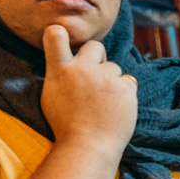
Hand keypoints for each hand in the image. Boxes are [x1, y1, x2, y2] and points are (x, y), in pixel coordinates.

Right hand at [41, 25, 137, 152]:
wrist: (88, 146)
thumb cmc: (67, 126)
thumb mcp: (51, 96)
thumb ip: (59, 75)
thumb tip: (67, 62)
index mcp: (59, 70)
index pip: (55, 35)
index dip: (60, 32)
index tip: (62, 34)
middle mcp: (82, 68)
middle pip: (94, 46)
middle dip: (96, 57)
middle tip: (95, 77)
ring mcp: (105, 77)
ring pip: (113, 67)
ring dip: (111, 79)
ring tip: (105, 101)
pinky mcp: (125, 86)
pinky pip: (128, 81)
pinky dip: (125, 92)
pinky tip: (117, 107)